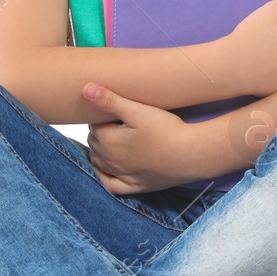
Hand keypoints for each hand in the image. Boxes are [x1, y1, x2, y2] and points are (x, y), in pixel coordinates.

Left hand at [82, 82, 200, 195]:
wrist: (191, 154)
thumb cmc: (166, 130)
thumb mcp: (138, 111)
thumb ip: (110, 101)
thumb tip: (86, 89)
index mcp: (108, 140)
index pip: (93, 125)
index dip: (102, 116)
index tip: (115, 111)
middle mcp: (110, 161)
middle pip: (94, 143)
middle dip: (100, 132)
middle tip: (117, 122)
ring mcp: (121, 175)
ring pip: (98, 162)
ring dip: (99, 151)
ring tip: (113, 139)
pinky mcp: (135, 186)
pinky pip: (111, 185)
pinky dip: (104, 177)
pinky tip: (107, 170)